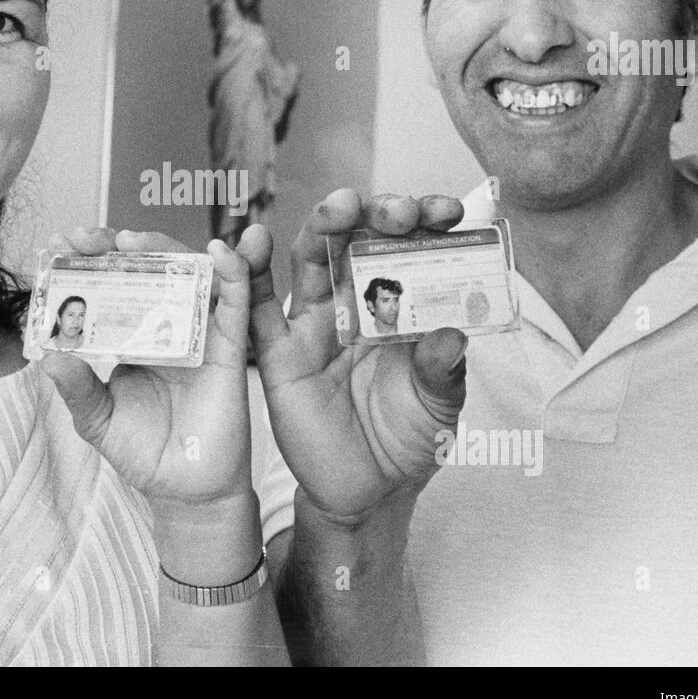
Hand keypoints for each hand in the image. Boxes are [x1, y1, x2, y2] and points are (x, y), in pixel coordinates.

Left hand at [39, 228, 252, 512]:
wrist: (186, 492)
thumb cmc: (144, 452)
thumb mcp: (98, 420)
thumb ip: (77, 389)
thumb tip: (49, 358)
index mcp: (135, 333)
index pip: (115, 280)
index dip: (93, 258)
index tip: (63, 242)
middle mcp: (169, 323)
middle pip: (152, 266)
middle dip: (122, 244)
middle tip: (91, 238)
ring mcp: (201, 331)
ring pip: (191, 273)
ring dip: (169, 246)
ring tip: (136, 238)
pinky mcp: (231, 348)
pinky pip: (235, 304)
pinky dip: (233, 275)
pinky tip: (220, 255)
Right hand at [239, 190, 468, 525]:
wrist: (370, 492)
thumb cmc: (409, 437)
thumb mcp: (440, 405)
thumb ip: (443, 371)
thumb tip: (450, 335)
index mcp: (399, 303)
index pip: (410, 247)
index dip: (426, 223)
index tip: (448, 212)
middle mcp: (355, 302)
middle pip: (358, 239)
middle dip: (378, 214)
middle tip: (400, 211)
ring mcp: (315, 324)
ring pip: (311, 258)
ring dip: (323, 225)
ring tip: (340, 206)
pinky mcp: (279, 353)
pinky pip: (257, 308)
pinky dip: (247, 272)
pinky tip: (249, 242)